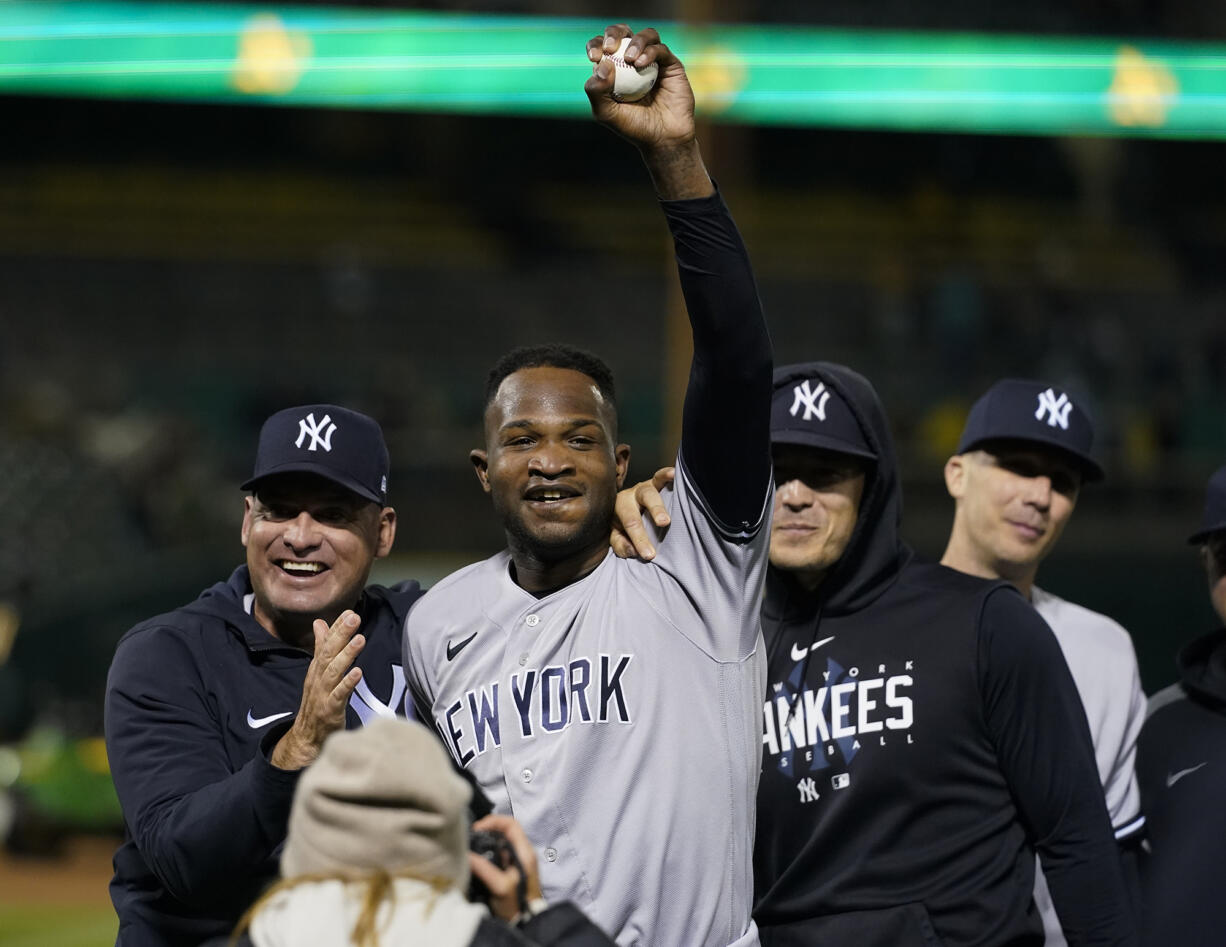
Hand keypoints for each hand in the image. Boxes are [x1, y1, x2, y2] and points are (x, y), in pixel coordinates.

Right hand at [270, 610, 364, 770]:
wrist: (307, 738)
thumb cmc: (317, 702)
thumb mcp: (319, 673)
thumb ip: (321, 648)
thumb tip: (320, 623)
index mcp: (317, 669)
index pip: (326, 644)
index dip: (337, 628)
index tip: (349, 612)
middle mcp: (318, 679)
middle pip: (328, 653)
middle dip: (341, 634)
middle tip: (354, 617)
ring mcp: (323, 694)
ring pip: (333, 672)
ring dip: (346, 655)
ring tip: (359, 639)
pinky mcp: (330, 711)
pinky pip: (338, 695)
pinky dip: (347, 683)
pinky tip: (358, 672)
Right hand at [468, 814, 542, 922]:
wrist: (526, 922)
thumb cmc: (517, 904)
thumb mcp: (500, 886)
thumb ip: (484, 868)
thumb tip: (465, 854)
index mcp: (524, 851)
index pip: (511, 823)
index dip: (493, 821)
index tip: (476, 829)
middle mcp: (522, 852)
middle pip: (504, 830)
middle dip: (486, 830)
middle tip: (469, 838)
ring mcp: (517, 860)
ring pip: (500, 841)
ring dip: (485, 841)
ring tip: (470, 846)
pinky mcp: (510, 868)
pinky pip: (498, 852)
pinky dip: (486, 851)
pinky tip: (475, 857)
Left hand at [584, 25, 694, 151]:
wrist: (663, 139)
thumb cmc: (633, 128)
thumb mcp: (606, 113)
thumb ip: (596, 91)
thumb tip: (602, 63)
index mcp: (614, 69)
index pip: (602, 47)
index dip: (596, 45)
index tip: (594, 57)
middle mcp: (633, 61)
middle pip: (622, 33)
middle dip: (613, 33)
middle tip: (610, 47)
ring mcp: (653, 61)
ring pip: (644, 36)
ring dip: (635, 42)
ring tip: (629, 59)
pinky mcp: (671, 64)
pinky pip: (660, 49)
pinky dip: (649, 52)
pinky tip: (641, 64)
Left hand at [611, 466, 674, 559]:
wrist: (621, 507)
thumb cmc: (622, 525)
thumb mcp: (617, 537)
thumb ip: (622, 546)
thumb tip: (634, 551)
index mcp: (620, 507)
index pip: (631, 523)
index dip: (640, 539)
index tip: (650, 555)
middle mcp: (631, 495)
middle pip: (642, 502)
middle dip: (654, 511)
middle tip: (664, 523)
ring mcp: (644, 487)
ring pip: (651, 490)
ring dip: (662, 495)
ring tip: (672, 502)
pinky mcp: (655, 483)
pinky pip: (660, 477)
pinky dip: (666, 474)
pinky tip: (675, 474)